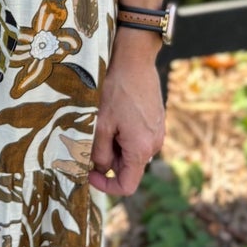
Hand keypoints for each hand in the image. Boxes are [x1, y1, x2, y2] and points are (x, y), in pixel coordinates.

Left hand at [87, 42, 164, 196]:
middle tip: (91, 138)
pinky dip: (123, 135)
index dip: (105, 186)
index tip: (88, 173)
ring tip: (103, 122)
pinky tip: (114, 115)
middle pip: (127, 168)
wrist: (135, 60)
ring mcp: (157, 132)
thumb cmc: (117, 90)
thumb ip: (99, 152)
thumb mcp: (101, 124)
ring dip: (114, 145)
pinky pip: (138, 139)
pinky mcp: (156, 122)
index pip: (127, 185)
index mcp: (141, 150)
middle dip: (107, 159)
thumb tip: (99, 168)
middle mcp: (155, 145)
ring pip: (131, 153)